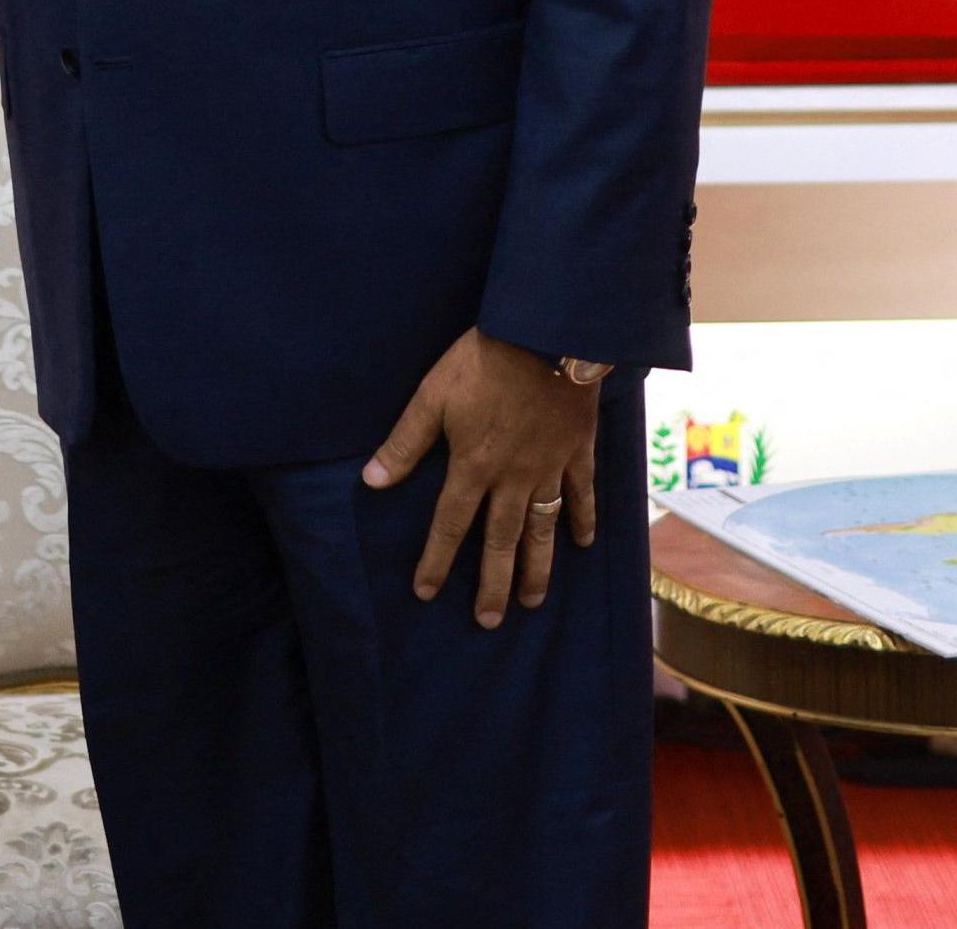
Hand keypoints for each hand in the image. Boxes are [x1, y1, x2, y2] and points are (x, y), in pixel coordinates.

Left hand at [361, 329, 601, 627]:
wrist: (546, 336)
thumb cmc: (483, 362)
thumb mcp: (432, 396)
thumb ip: (406, 442)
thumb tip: (372, 481)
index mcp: (473, 467)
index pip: (449, 525)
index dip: (436, 560)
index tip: (426, 593)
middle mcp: (512, 478)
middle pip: (500, 541)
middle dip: (492, 584)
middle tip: (488, 621)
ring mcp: (549, 467)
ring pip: (542, 529)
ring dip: (537, 567)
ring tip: (531, 600)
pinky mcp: (578, 450)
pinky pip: (582, 493)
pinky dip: (583, 518)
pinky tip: (585, 543)